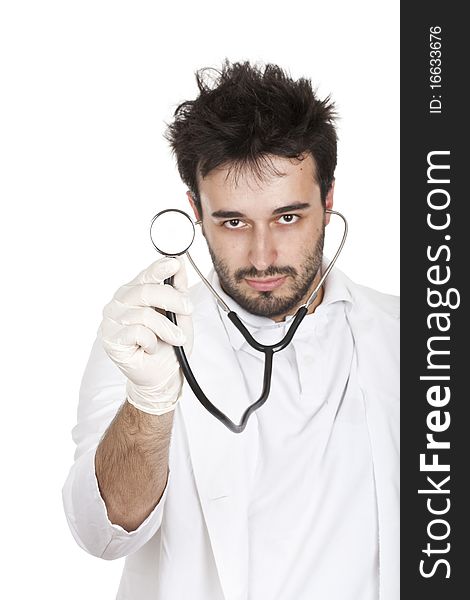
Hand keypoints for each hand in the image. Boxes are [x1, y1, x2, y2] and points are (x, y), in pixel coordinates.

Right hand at [99, 257, 192, 414]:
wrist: (162, 375)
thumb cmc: (168, 345)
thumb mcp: (180, 315)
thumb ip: (178, 290)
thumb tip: (180, 266)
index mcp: (134, 292)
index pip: (145, 275)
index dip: (159, 268)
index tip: (175, 263)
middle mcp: (119, 303)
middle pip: (145, 291)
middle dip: (172, 299)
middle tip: (187, 309)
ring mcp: (112, 320)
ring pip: (143, 314)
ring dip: (166, 328)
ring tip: (175, 338)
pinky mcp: (110, 339)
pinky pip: (136, 331)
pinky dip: (150, 341)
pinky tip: (151, 347)